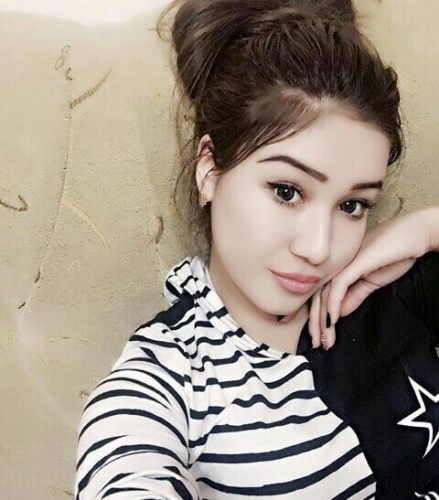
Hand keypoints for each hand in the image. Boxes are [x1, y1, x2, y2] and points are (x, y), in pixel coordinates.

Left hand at [308, 210, 431, 349]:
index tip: (320, 338)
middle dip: (316, 323)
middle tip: (317, 345)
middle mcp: (336, 266)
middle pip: (317, 297)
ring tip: (325, 340)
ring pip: (324, 295)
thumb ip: (354, 296)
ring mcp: (343, 263)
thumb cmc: (393, 255)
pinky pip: (338, 287)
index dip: (317, 317)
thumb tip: (338, 313)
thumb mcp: (371, 282)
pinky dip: (333, 305)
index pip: (321, 296)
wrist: (413, 236)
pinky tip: (332, 322)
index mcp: (339, 269)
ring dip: (323, 320)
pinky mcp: (354, 263)